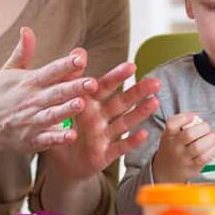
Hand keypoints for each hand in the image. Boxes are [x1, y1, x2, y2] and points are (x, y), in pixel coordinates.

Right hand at [0, 27, 100, 151]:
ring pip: (52, 114)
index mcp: (29, 81)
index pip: (51, 70)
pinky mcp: (31, 139)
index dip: (66, 64)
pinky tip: (71, 136)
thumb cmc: (0, 94)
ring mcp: (31, 120)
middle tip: (93, 83)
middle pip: (56, 92)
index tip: (81, 57)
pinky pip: (46, 139)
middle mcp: (32, 100)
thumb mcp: (8, 71)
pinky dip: (57, 138)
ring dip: (66, 110)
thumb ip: (22, 51)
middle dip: (74, 87)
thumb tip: (27, 29)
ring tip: (81, 104)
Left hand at [42, 56, 160, 181]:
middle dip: (138, 92)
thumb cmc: (59, 129)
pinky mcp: (105, 155)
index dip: (117, 77)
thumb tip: (77, 51)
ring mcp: (105, 136)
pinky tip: (144, 134)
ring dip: (139, 113)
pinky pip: (119, 147)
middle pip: (121, 103)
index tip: (132, 66)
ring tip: (155, 102)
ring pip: (124, 123)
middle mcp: (100, 119)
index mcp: (89, 104)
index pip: (105, 87)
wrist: (59, 163)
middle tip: (155, 82)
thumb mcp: (59, 104)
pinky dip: (131, 141)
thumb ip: (69, 79)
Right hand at [152, 112, 214, 182]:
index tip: (194, 117)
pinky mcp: (192, 167)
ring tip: (213, 136)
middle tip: (207, 128)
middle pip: (189, 134)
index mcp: (169, 135)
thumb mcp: (171, 135)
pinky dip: (212, 150)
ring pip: (198, 147)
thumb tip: (198, 117)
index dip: (185, 117)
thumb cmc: (172, 148)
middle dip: (203, 128)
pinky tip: (213, 146)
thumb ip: (181, 125)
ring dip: (210, 139)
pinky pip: (204, 158)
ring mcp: (183, 157)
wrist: (166, 170)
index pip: (172, 123)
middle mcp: (174, 146)